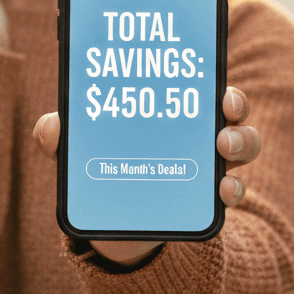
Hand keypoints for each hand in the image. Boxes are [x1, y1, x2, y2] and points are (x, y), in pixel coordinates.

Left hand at [32, 86, 260, 267]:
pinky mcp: (209, 200)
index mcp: (167, 110)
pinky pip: (235, 191)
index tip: (209, 67)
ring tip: (222, 145)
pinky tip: (224, 190)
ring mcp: (207, 165)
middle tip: (224, 105)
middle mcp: (196, 132)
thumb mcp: (76, 154)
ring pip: (243, 144)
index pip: (194, 82)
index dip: (207, 71)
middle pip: (230, 108)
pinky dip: (235, 189)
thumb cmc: (100, 171)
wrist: (111, 226)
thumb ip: (60, 139)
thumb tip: (50, 127)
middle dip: (235, 101)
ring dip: (241, 140)